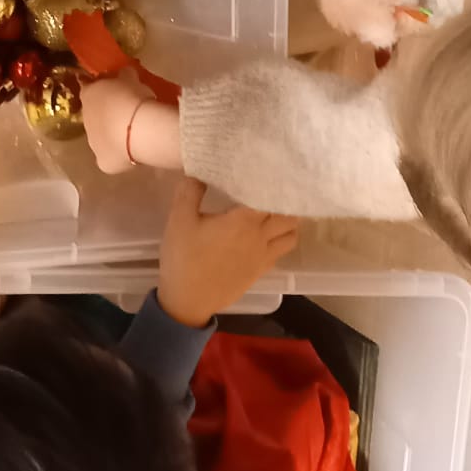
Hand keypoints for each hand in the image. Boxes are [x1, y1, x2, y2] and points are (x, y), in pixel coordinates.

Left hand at [82, 77, 181, 172]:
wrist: (137, 128)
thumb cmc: (134, 97)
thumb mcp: (131, 78)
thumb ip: (124, 76)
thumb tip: (125, 74)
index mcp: (88, 95)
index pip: (89, 88)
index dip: (102, 89)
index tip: (116, 88)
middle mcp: (85, 119)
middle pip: (94, 115)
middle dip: (108, 114)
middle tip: (127, 112)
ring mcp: (92, 143)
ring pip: (101, 137)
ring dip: (113, 134)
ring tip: (133, 133)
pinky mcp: (103, 162)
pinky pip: (110, 157)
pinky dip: (119, 155)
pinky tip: (133, 151)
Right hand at [156, 177, 298, 328]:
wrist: (188, 301)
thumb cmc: (184, 258)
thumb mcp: (179, 219)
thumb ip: (190, 191)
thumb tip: (198, 170)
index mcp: (244, 220)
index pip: (271, 195)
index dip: (274, 182)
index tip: (271, 169)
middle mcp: (260, 236)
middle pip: (289, 215)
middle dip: (285, 200)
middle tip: (274, 188)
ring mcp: (263, 256)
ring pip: (291, 234)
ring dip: (288, 221)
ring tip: (274, 210)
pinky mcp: (260, 271)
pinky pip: (280, 251)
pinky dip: (281, 240)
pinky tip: (266, 234)